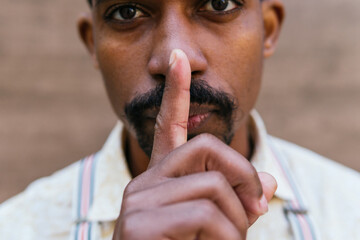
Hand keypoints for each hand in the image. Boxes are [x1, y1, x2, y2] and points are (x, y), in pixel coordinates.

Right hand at [113, 49, 276, 239]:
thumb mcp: (215, 225)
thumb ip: (235, 198)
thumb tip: (268, 181)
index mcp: (162, 179)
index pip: (168, 126)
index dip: (175, 92)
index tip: (180, 61)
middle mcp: (145, 182)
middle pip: (208, 149)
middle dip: (243, 178)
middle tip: (256, 210)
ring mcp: (139, 201)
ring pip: (213, 186)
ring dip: (239, 221)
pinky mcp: (140, 224)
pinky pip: (205, 215)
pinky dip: (228, 239)